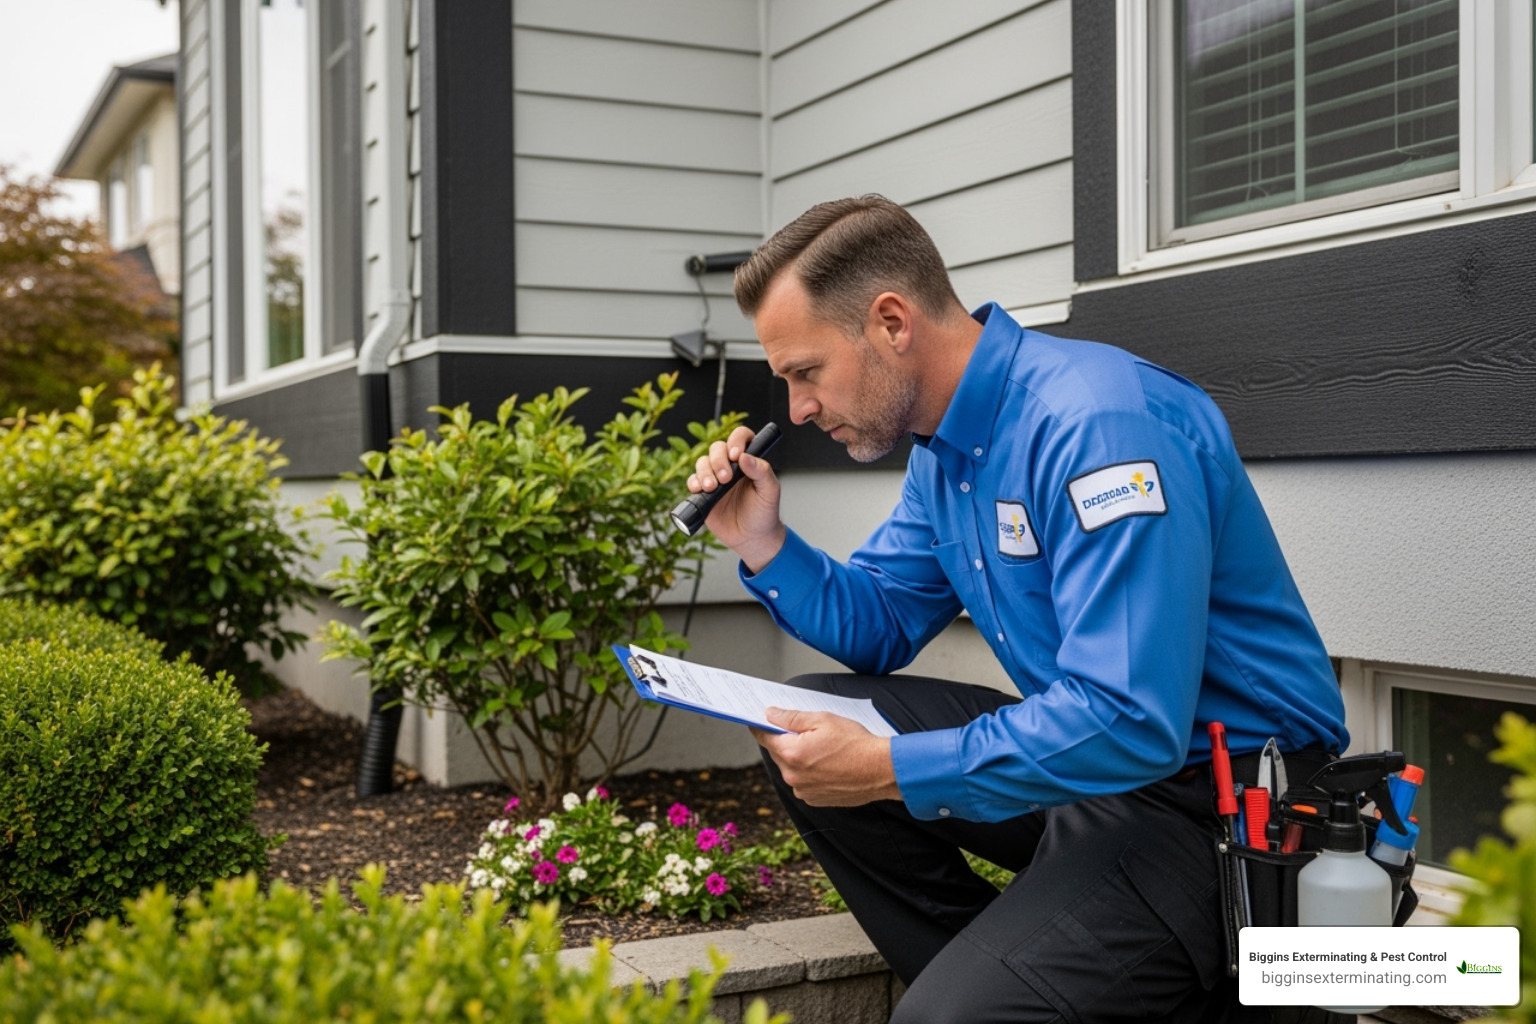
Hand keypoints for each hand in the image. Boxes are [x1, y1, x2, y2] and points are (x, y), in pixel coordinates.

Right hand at [689, 425, 786, 571]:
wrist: (751, 538)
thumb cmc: (764, 513)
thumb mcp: (770, 492)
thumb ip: (762, 472)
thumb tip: (746, 457)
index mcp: (749, 461)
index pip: (741, 437)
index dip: (736, 440)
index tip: (736, 455)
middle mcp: (731, 466)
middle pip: (717, 448)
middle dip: (718, 461)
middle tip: (726, 478)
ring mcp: (716, 478)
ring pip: (703, 462)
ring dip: (705, 472)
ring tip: (712, 487)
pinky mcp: (704, 493)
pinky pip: (693, 480)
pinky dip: (694, 483)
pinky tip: (701, 490)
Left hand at [752, 709, 900, 805]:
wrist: (881, 771)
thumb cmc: (856, 743)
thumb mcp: (823, 719)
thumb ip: (791, 718)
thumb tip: (770, 714)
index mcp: (791, 754)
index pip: (764, 736)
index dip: (760, 725)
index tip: (756, 718)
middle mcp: (792, 776)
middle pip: (777, 753)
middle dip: (785, 740)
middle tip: (803, 729)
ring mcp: (803, 791)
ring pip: (790, 768)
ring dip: (798, 757)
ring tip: (822, 747)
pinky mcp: (814, 800)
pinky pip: (803, 782)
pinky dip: (809, 772)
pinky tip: (827, 763)